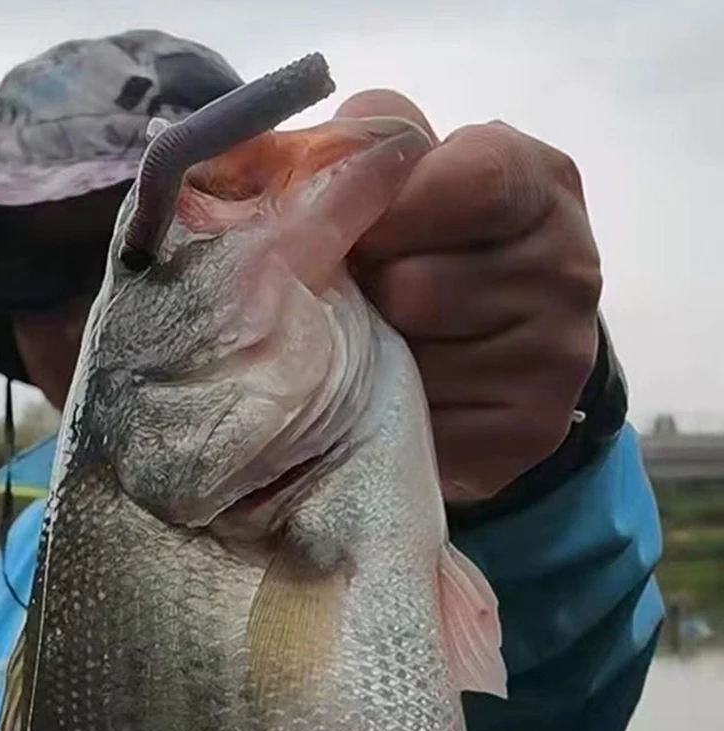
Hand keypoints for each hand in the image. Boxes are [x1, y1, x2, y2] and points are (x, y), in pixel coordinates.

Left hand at [338, 91, 600, 501]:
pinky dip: (394, 410)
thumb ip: (377, 139)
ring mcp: (558, 353)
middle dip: (369, 296)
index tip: (361, 234)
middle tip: (370, 299)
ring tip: (387, 344)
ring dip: (377, 356)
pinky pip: (425, 418)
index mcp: (543, 183)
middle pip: (415, 285)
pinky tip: (405, 394)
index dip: (388, 212)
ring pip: (414, 358)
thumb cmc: (434, 249)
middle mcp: (570, 266)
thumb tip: (324, 153)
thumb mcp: (417, 175)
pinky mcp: (532, 427)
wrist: (493, 359)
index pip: (469, 180)